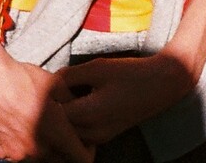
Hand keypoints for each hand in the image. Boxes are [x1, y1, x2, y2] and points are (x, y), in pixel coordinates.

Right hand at [0, 45, 91, 162]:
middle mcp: (35, 148)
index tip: (85, 141)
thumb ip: (72, 104)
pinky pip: (15, 153)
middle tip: (59, 129)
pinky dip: (19, 144)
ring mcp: (15, 153)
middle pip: (58, 160)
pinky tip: (16, 125)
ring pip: (36, 158)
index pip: (81, 158)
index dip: (87, 150)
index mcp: (54, 132)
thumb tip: (80, 113)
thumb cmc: (21, 78)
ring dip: (41, 147)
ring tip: (35, 123)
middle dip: (63, 148)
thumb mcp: (56, 84)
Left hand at [58, 50, 197, 147]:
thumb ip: (68, 75)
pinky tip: (77, 104)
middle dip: (51, 110)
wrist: (162, 85)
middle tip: (51, 89)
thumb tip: (48, 81)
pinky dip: (73, 122)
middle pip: (57, 127)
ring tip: (64, 96)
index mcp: (87, 115)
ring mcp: (99, 138)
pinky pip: (79, 134)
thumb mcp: (97, 68)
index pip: (51, 114)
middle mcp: (92, 133)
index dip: (44, 98)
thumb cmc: (130, 73)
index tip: (45, 84)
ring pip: (68, 132)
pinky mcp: (104, 136)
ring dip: (62, 118)